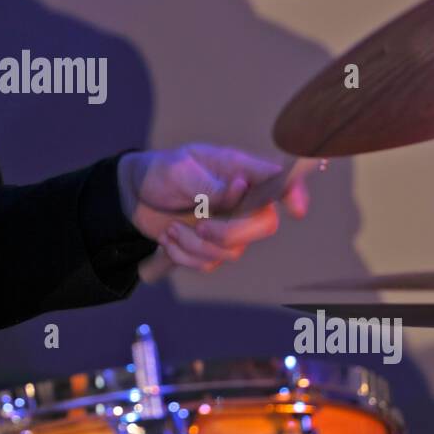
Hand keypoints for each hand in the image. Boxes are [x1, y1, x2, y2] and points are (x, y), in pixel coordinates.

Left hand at [118, 144, 310, 275]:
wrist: (136, 195)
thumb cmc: (161, 172)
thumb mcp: (179, 170)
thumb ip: (209, 183)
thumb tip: (239, 189)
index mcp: (241, 172)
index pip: (279, 181)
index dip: (295, 193)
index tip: (297, 209)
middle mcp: (243, 201)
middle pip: (264, 226)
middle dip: (230, 233)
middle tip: (199, 226)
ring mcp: (230, 226)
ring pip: (233, 251)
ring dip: (195, 245)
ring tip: (170, 229)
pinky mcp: (213, 247)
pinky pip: (209, 264)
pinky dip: (184, 255)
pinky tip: (168, 239)